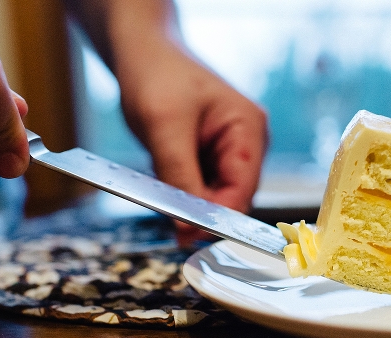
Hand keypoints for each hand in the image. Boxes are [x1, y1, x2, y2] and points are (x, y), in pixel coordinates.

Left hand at [65, 0, 267, 240]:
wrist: (142, 51)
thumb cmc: (158, 73)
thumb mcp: (164, 126)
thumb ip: (179, 176)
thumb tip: (188, 225)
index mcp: (248, 130)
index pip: (243, 188)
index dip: (218, 216)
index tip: (188, 233)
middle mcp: (245, 144)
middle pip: (231, 198)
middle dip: (201, 213)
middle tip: (171, 227)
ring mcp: (227, 152)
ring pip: (212, 198)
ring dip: (188, 205)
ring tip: (162, 198)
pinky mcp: (207, 158)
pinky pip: (197, 188)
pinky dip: (179, 195)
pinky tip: (162, 189)